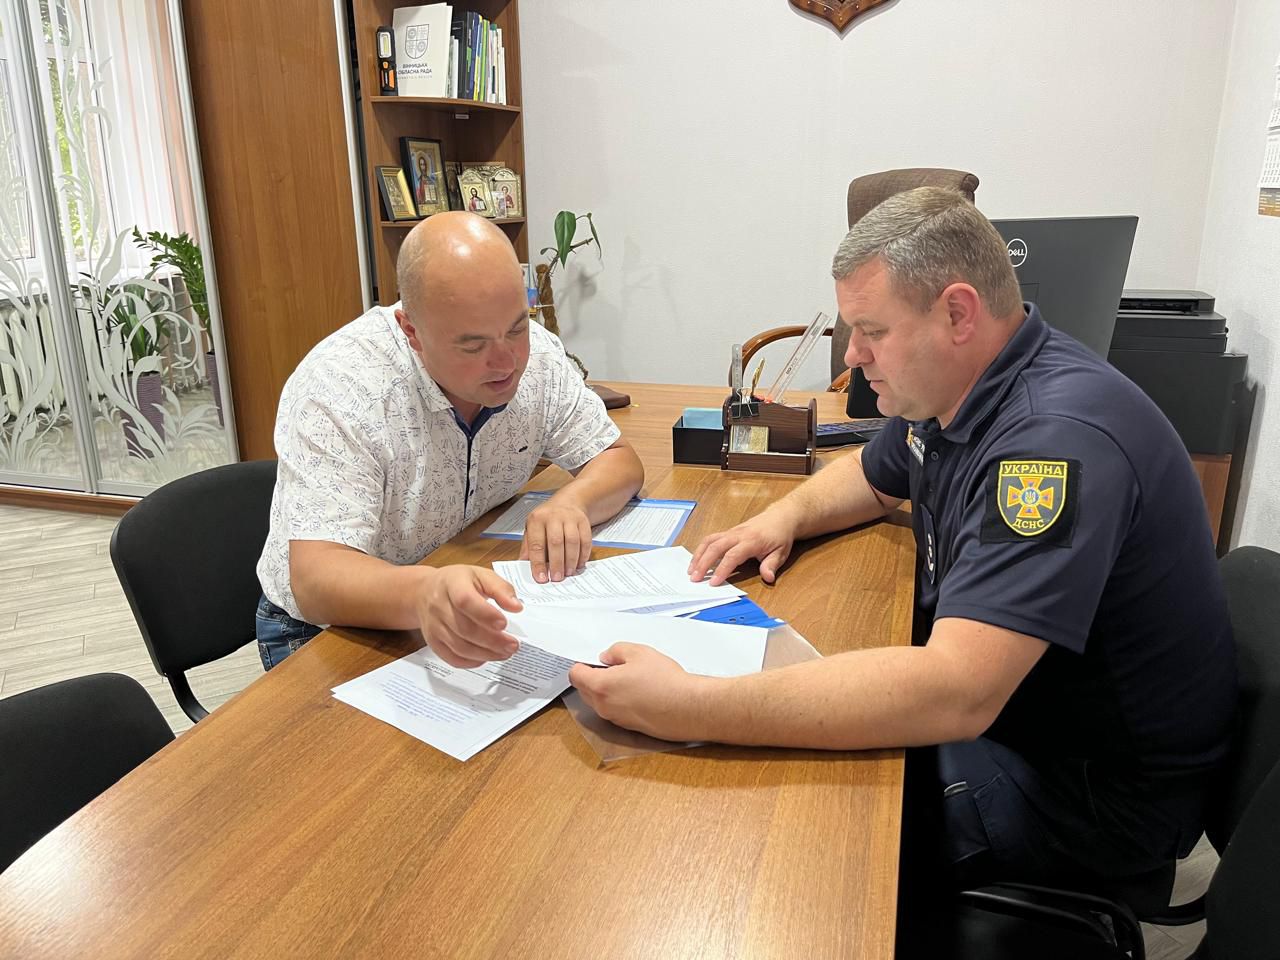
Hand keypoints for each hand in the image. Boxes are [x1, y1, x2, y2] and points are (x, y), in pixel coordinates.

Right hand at [415, 565, 522, 667]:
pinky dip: (471, 662)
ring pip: (459, 647)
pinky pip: (452, 658)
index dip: (485, 614)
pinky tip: (487, 657)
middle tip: (513, 645)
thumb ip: (500, 588)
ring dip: (486, 654)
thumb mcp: (481, 575)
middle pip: (464, 629)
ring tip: (505, 652)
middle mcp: (438, 606)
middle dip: (493, 641)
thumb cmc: (458, 582)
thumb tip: (516, 607)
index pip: (465, 600)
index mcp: (452, 584)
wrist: (425, 591)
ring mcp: (434, 626)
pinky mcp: (433, 642)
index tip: (504, 623)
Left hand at [520, 499, 593, 582]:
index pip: (537, 544)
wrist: (567, 502)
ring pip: (572, 541)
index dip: (538, 563)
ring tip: (568, 573)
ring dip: (571, 560)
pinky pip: (585, 540)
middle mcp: (553, 516)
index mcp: (537, 519)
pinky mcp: (583, 521)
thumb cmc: (546, 520)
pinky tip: (579, 564)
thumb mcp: (532, 528)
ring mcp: (570, 518)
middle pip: (556, 542)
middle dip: (557, 563)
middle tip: (557, 578)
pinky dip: (583, 554)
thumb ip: (528, 547)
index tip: (541, 578)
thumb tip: (523, 565)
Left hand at [568, 643, 707, 740]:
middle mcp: (603, 706)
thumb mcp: (639, 652)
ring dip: (606, 690)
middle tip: (613, 666)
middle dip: (593, 677)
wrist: (686, 708)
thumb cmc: (665, 682)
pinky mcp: (628, 726)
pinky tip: (638, 692)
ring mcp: (615, 719)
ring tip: (629, 678)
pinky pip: (614, 711)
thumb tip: (607, 658)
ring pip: (599, 702)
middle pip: (584, 690)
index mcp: (600, 686)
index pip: (575, 675)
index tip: (593, 660)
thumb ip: (616, 651)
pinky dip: (619, 701)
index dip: (582, 664)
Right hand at [687, 507, 796, 585]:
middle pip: (715, 547)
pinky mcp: (727, 532)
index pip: (733, 555)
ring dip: (698, 555)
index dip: (722, 569)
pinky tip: (697, 561)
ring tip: (691, 571)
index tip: (714, 582)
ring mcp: (731, 532)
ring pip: (709, 541)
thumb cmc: (779, 536)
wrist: (780, 517)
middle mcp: (738, 535)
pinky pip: (710, 539)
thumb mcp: (781, 553)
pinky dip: (701, 550)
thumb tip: (768, 577)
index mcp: (751, 541)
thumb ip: (772, 565)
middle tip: (695, 578)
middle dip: (703, 563)